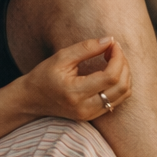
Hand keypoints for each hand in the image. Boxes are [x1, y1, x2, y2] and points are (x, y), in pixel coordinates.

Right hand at [13, 36, 131, 122]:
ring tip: (113, 59)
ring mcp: (91, 114)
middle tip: (113, 49)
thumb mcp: (62, 57)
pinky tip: (111, 71)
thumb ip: (86, 48)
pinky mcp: (93, 116)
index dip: (118, 58)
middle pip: (121, 86)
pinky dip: (121, 83)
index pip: (110, 77)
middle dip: (123, 64)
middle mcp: (85, 108)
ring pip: (123, 94)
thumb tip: (110, 40)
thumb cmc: (44, 75)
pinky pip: (118, 100)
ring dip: (125, 74)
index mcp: (75, 92)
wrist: (32, 100)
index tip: (112, 44)